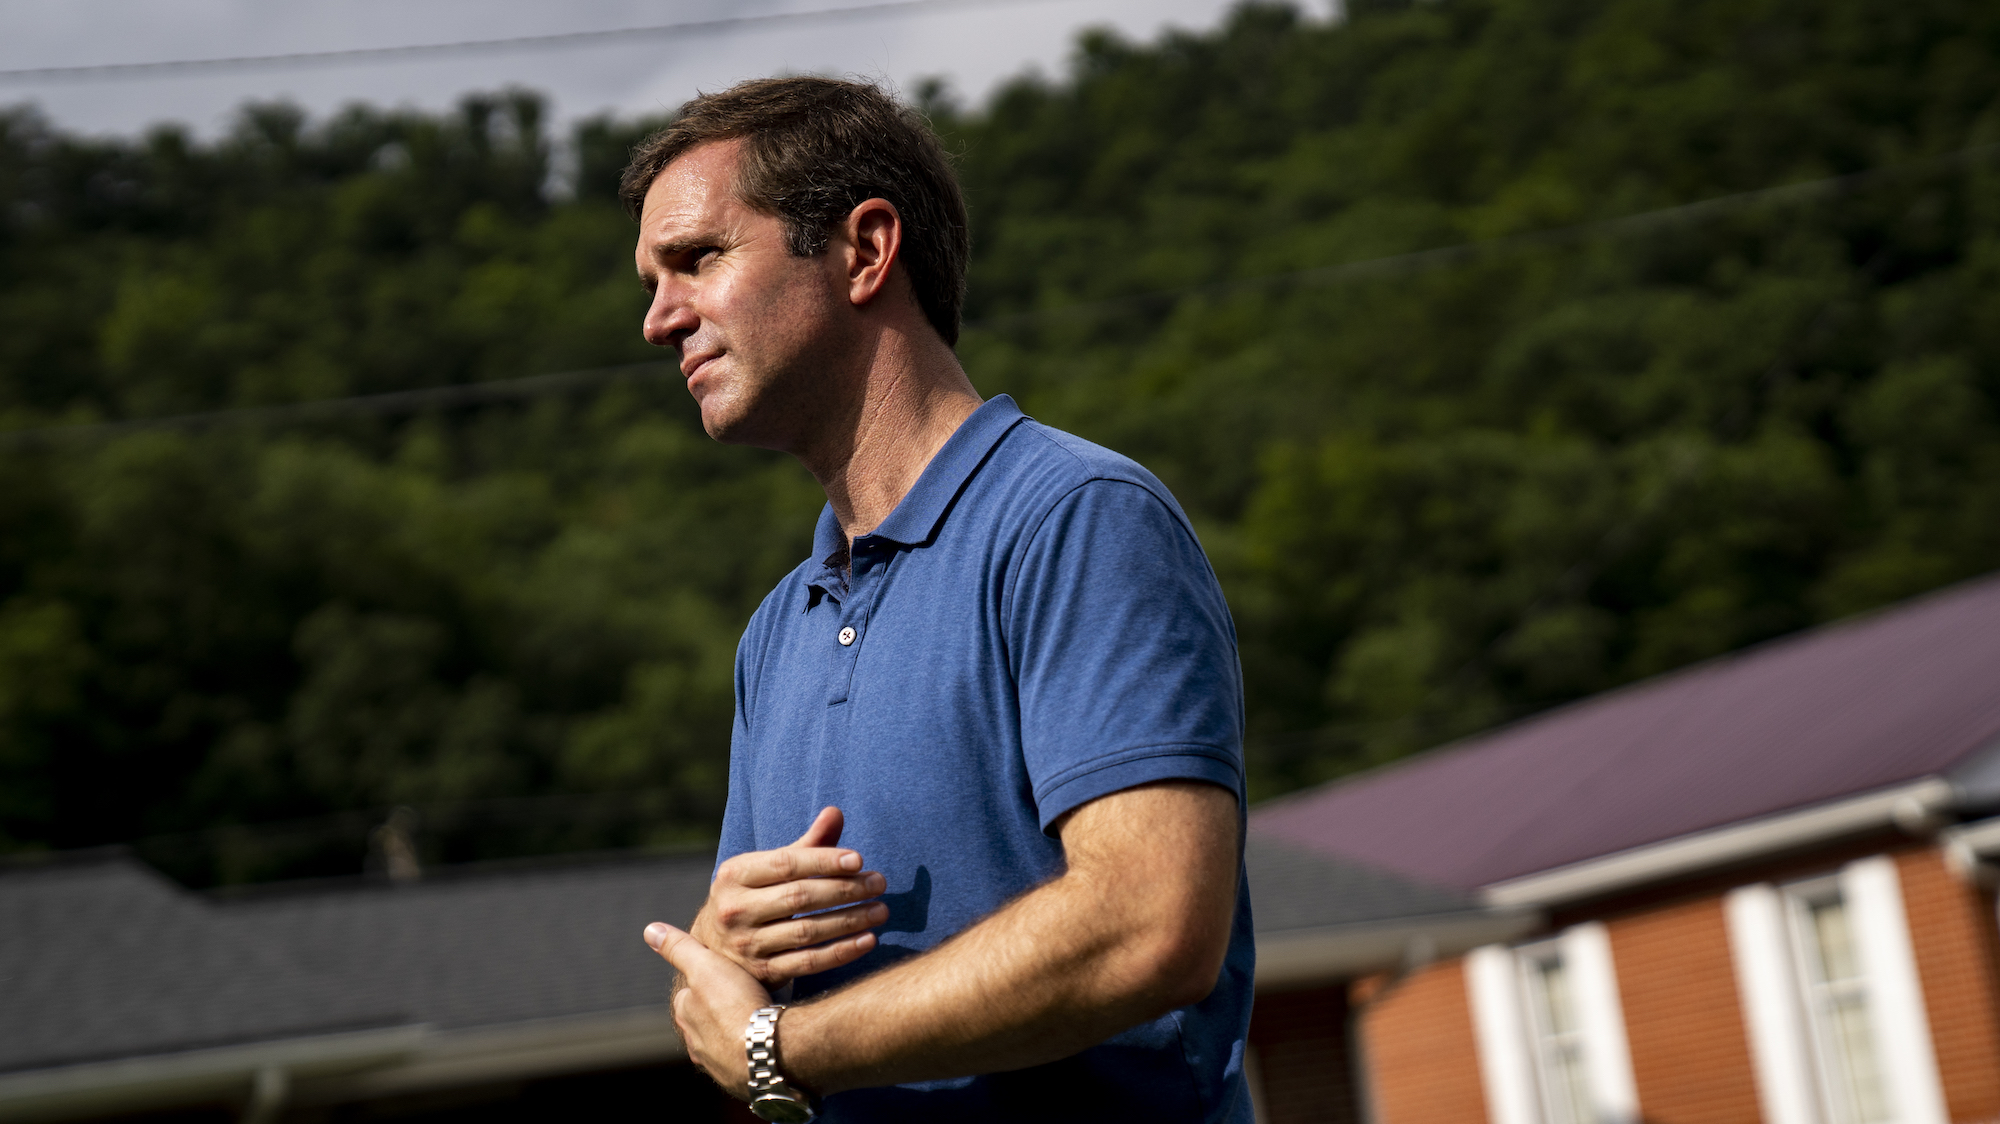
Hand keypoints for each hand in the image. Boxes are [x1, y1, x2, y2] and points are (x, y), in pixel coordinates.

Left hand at [647, 921, 769, 1096]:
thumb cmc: (736, 1005)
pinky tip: (767, 1040)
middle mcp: (696, 1043)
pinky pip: (745, 1060)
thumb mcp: (706, 965)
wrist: (767, 1050)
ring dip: (736, 1032)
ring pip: (725, 1042)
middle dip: (721, 1010)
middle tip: (745, 996)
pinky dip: (752, 1051)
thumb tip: (651, 930)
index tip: (726, 975)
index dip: (708, 980)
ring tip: (758, 1019)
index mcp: (685, 1015)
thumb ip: (680, 948)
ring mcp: (718, 1064)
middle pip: (706, 1020)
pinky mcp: (742, 1079)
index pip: (690, 993)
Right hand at [693, 806, 886, 986]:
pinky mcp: (762, 973)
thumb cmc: (752, 896)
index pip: (786, 864)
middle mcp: (735, 910)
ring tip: (881, 911)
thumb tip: (834, 813)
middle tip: (879, 883)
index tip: (859, 860)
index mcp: (734, 874)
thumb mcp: (765, 868)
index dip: (824, 861)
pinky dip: (841, 952)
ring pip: (807, 931)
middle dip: (844, 889)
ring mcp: (747, 945)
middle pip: (799, 897)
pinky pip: (808, 963)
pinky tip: (868, 940)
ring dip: (850, 921)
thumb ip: (804, 845)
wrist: (714, 947)